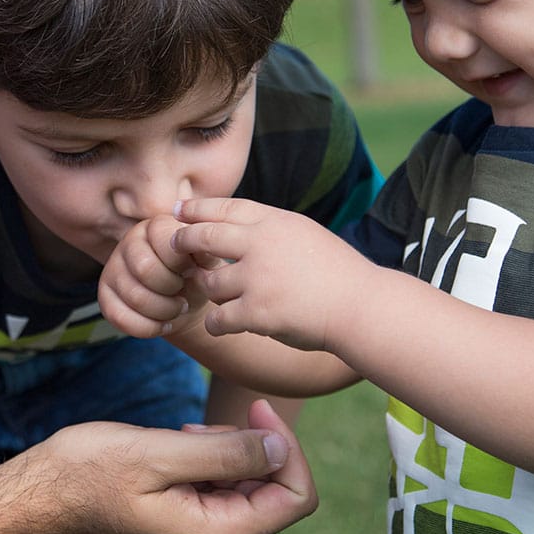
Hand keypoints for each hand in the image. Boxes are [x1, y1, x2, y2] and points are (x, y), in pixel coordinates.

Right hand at [13, 400, 314, 533]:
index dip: (287, 447)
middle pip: (270, 496)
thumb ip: (227, 454)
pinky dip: (201, 471)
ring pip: (239, 496)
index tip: (256, 409)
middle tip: (195, 424)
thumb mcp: (159, 452)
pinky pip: (211, 502)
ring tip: (176, 436)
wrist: (29, 505)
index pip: (294, 498)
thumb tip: (280, 448)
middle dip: (248, 450)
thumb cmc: (84, 473)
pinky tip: (167, 452)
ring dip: (222, 458)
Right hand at [99, 214, 205, 338]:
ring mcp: (113, 268)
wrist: (186, 301)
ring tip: (176, 308)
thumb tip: (201, 250)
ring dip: (164, 311)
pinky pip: (120, 318)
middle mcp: (129, 242)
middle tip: (183, 292)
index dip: (182, 263)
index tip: (192, 270)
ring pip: (135, 297)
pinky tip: (162, 323)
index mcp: (156, 226)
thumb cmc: (197, 275)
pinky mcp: (104, 295)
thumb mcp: (207, 261)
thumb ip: (205, 252)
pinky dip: (148, 328)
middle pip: (145, 269)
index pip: (163, 241)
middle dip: (172, 289)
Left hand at [171, 198, 371, 351]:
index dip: (197, 209)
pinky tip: (221, 325)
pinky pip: (218, 318)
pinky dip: (216, 323)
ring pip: (210, 281)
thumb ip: (271, 229)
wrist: (362, 307)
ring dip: (209, 289)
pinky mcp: (257, 312)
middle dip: (183, 240)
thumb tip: (236, 225)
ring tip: (219, 294)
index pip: (226, 207)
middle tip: (172, 245)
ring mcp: (257, 278)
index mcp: (275, 222)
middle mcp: (262, 244)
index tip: (178, 211)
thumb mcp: (305, 234)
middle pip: (204, 236)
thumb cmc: (338, 273)